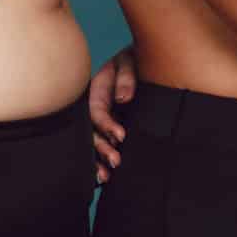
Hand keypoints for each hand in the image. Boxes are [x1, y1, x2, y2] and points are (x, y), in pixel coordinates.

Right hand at [88, 47, 135, 182]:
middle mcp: (94, 107)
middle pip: (90, 131)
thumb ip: (126, 76)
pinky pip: (101, 143)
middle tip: (116, 161)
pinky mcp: (108, 127)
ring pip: (92, 141)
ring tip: (106, 176)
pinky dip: (99, 160)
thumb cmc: (135, 59)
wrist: (145, 61)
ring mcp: (101, 118)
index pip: (96, 111)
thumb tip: (123, 98)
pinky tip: (103, 177)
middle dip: (101, 148)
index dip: (106, 124)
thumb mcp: (130, 60)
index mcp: (96, 90)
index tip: (121, 136)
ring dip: (97, 159)